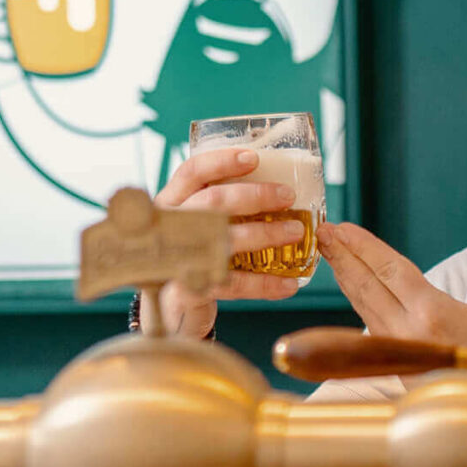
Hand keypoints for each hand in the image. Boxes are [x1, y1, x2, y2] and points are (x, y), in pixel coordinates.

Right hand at [147, 146, 312, 336]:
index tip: (255, 158)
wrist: (170, 308)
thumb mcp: (196, 223)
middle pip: (212, 202)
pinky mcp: (187, 290)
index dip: (222, 162)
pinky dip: (264, 284)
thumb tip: (276, 188)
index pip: (191, 172)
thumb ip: (220, 205)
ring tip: (297, 233)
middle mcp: (170, 226)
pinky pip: (232, 283)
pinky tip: (289, 283)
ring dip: (266, 235)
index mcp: (171, 202)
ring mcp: (175, 258)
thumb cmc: (192, 254)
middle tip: (288, 197)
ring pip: (224, 240)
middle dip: (255, 196)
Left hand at [318, 221, 466, 351]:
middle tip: (322, 231)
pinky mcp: (392, 360)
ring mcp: (397, 348)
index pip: (391, 272)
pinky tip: (346, 281)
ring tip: (326, 250)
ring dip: (342, 275)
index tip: (344, 228)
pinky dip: (353, 297)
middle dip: (342, 256)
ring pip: (362, 304)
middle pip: (367, 286)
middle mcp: (408, 332)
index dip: (364, 248)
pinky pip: (366, 321)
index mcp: (435, 315)